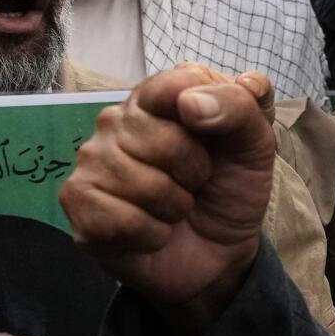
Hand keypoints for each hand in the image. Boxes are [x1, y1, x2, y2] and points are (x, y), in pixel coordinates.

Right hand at [61, 63, 274, 335]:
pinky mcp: (78, 201)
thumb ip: (241, 106)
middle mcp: (117, 119)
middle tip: (195, 182)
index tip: (217, 139)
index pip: (175, 85)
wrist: (219, 250)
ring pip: (143, 185)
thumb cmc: (230, 186)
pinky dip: (152, 235)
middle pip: (164, 142)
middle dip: (196, 173)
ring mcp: (92, 159)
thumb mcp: (256, 144)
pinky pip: (122, 220)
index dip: (208, 117)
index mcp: (158, 95)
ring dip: (174, 208)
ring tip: (174, 207)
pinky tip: (152, 231)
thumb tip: (191, 102)